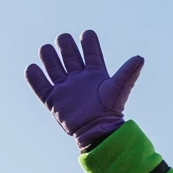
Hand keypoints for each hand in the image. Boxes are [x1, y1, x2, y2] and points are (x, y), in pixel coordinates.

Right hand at [26, 30, 143, 149]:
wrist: (97, 133)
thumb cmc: (109, 112)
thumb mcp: (118, 90)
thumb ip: (127, 73)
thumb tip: (140, 58)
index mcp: (94, 71)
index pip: (89, 46)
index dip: (87, 40)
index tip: (87, 39)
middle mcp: (78, 75)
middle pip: (66, 48)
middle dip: (64, 43)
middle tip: (68, 52)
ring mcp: (64, 86)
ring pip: (51, 61)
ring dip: (48, 54)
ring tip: (51, 58)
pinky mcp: (52, 99)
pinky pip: (38, 83)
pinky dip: (33, 74)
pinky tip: (34, 69)